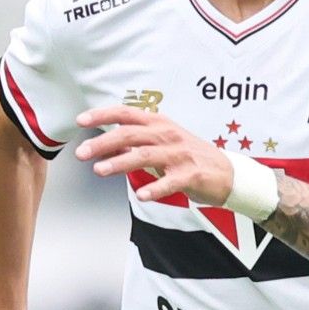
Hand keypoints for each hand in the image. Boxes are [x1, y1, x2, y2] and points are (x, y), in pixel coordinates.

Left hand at [73, 107, 235, 206]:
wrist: (227, 173)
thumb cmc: (190, 157)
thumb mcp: (162, 143)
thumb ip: (135, 143)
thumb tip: (105, 145)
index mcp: (159, 123)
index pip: (126, 114)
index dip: (102, 115)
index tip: (81, 120)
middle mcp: (168, 135)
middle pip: (130, 135)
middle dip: (103, 143)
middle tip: (81, 153)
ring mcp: (180, 155)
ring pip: (145, 155)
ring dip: (119, 162)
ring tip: (99, 170)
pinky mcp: (191, 175)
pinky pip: (170, 182)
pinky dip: (155, 188)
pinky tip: (141, 196)